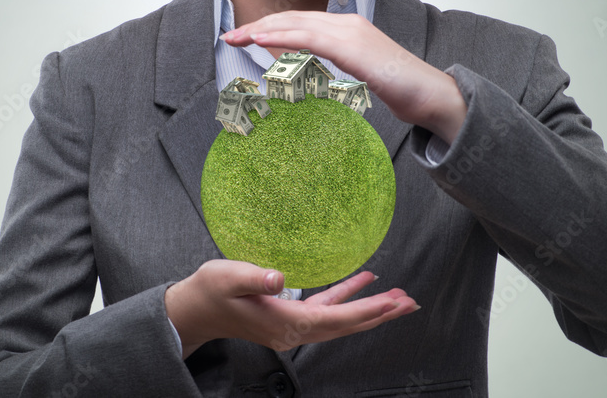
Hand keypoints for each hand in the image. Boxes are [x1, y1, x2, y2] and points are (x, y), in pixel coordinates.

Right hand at [164, 259, 418, 358]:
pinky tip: (363, 282)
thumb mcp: (228, 277)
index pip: (334, 318)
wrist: (196, 309)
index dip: (365, 310)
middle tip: (411, 302)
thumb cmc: (211, 290)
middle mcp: (294, 331)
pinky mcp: (291, 318)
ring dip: (370, 309)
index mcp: (284, 323)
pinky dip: (348, 298)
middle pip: (347, 325)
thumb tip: (280, 278)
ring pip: (342, 320)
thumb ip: (254, 276)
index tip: (391, 303)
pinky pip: (328, 310)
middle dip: (380, 314)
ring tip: (398, 297)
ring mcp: (294, 327)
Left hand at [221, 12, 467, 142]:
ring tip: (238, 37)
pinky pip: (311, 39)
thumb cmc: (399, 90)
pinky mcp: (354, 48)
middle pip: (293, 19)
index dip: (269, 27)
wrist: (432, 96)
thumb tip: (307, 72)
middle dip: (258, 26)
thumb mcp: (358, 75)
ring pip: (297, 25)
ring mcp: (352, 33)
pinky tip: (263, 41)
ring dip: (263, 30)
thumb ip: (333, 68)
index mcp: (347, 28)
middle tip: (229, 36)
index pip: (300, 23)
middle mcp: (347, 24)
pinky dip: (284, 37)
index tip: (244, 37)